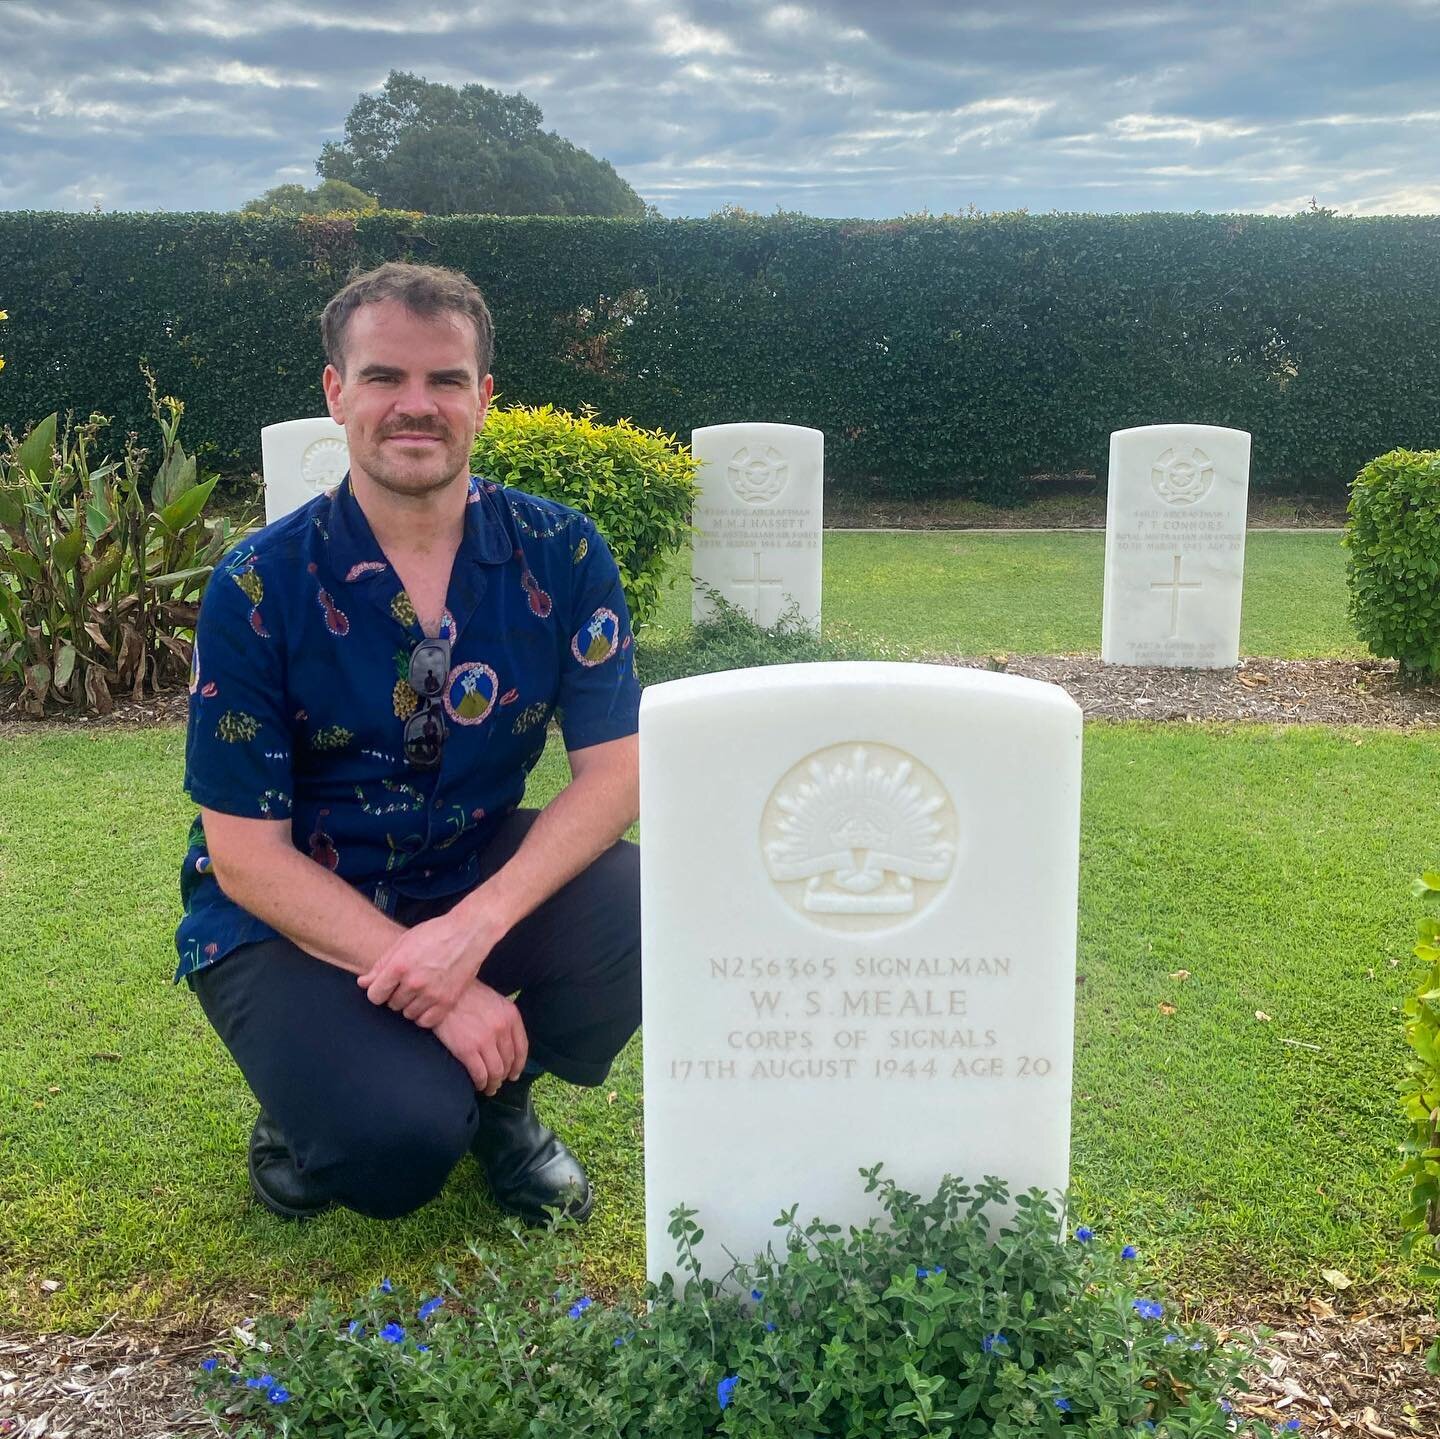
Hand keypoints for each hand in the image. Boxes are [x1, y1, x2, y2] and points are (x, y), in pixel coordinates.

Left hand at [357, 910, 492, 1028]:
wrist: (469, 933)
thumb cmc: (436, 933)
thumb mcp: (404, 942)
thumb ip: (381, 965)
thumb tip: (363, 983)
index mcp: (400, 966)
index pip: (375, 995)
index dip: (378, 991)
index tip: (385, 987)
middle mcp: (414, 982)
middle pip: (392, 1004)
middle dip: (396, 995)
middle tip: (408, 983)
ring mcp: (432, 994)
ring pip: (408, 1014)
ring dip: (410, 1005)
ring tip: (420, 990)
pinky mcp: (447, 1001)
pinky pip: (426, 1021)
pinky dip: (424, 1014)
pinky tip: (427, 1001)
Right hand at [434, 981, 528, 1095]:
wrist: (444, 994)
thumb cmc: (467, 995)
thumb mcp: (494, 1001)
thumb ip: (504, 1020)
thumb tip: (507, 1045)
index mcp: (511, 1016)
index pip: (521, 1048)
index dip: (518, 1065)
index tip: (513, 1074)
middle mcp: (502, 1028)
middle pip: (508, 1062)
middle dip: (504, 1076)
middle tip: (498, 1082)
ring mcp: (485, 1040)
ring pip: (496, 1072)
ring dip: (493, 1084)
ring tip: (489, 1088)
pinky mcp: (467, 1050)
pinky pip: (480, 1074)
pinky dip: (481, 1083)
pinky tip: (478, 1085)